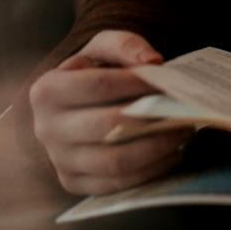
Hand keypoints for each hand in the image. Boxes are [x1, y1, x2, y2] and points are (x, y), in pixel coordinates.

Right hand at [29, 29, 194, 194]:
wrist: (71, 109)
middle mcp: (46, 129)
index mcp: (46, 91)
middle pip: (108, 127)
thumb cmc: (91, 74)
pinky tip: (171, 154)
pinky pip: (117, 184)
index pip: (98, 86)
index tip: (166, 82)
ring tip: (183, 133)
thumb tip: (153, 62)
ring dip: (157, 149)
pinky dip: (150, 171)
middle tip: (184, 112)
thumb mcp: (102, 48)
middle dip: (152, 120)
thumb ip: (125, 45)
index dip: (136, 84)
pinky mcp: (73, 183)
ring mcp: (58, 160)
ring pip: (115, 162)